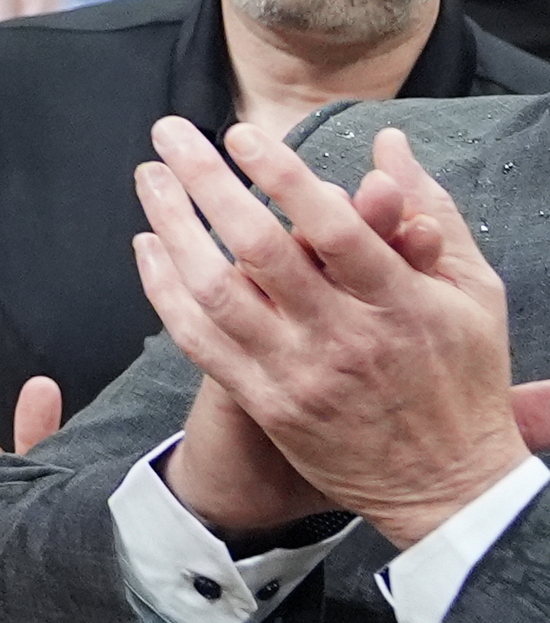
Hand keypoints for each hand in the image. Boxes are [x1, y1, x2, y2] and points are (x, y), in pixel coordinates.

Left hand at [135, 121, 530, 551]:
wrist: (451, 489)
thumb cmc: (463, 377)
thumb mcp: (473, 293)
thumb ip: (429, 211)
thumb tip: (389, 144)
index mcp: (401, 304)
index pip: (336, 229)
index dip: (284, 177)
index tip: (242, 134)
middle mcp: (345, 338)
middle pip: (261, 250)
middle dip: (207, 182)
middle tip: (171, 133)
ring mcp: (300, 374)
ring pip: (217, 291)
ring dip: (173, 226)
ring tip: (149, 177)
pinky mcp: (268, 404)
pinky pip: (200, 340)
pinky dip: (166, 289)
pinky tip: (148, 246)